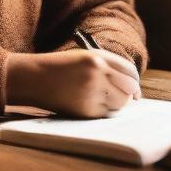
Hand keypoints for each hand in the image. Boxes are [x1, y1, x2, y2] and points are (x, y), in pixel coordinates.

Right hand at [6, 48, 141, 117]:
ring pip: (120, 102)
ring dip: (117, 102)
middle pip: (130, 88)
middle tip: (128, 97)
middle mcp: (97, 74)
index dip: (135, 80)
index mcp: (97, 57)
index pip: (129, 70)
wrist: (34, 79)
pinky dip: (104, 110)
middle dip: (130, 93)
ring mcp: (92, 92)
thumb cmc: (61, 67)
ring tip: (102, 98)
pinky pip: (107, 113)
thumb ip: (108, 66)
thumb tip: (133, 87)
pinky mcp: (86, 110)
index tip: (135, 87)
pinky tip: (90, 103)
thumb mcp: (85, 57)